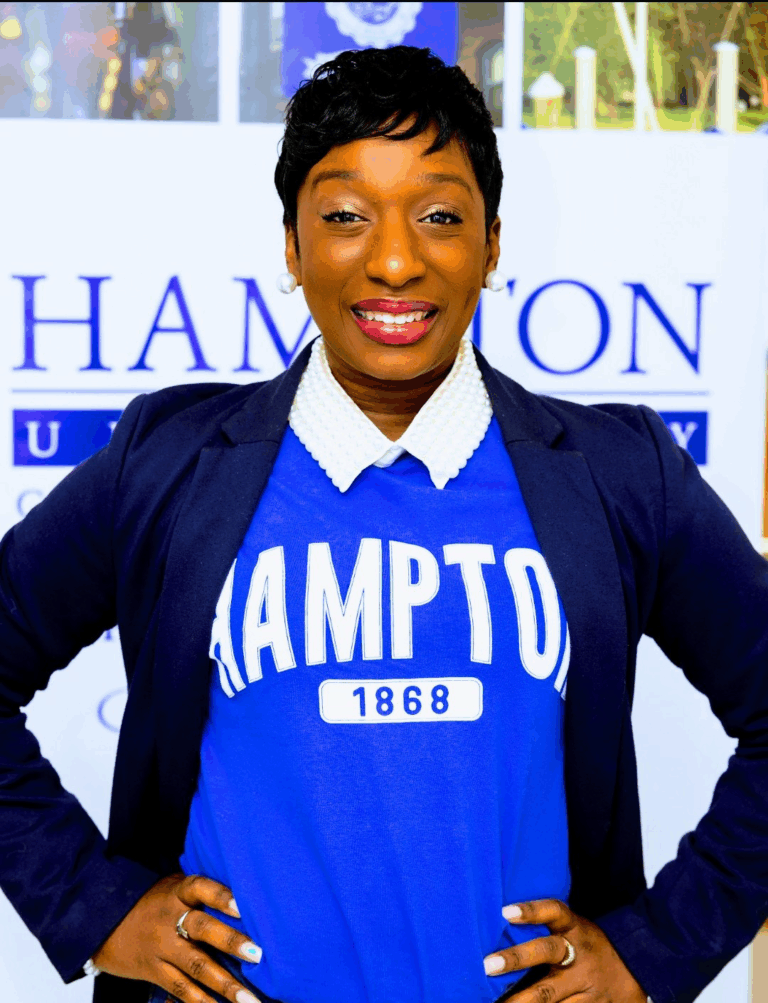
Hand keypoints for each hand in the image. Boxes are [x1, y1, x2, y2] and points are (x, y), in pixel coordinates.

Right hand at [91, 873, 261, 1002]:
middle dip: (231, 942)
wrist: (104, 922)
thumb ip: (201, 894)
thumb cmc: (153, 902)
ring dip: (224, 984)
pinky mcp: (153, 972)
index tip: (243, 907)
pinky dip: (202, 1002)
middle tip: (258, 954)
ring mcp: (160, 948)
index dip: (221, 897)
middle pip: (202, 929)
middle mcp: (169, 919)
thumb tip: (246, 898)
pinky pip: (180, 989)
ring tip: (249, 999)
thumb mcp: (173, 887)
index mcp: (177, 892)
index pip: (201, 888)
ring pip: (195, 966)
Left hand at [483, 898, 647, 1001]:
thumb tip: (502, 925)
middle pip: (546, 952)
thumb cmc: (589, 945)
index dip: (531, 910)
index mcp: (574, 928)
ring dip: (523, 1001)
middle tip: (488, 966)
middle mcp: (579, 953)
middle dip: (516, 959)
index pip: (553, 912)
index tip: (505, 912)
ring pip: (551, 995)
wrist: (637, 969)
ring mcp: (586, 983)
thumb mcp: (574, 929)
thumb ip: (548, 928)